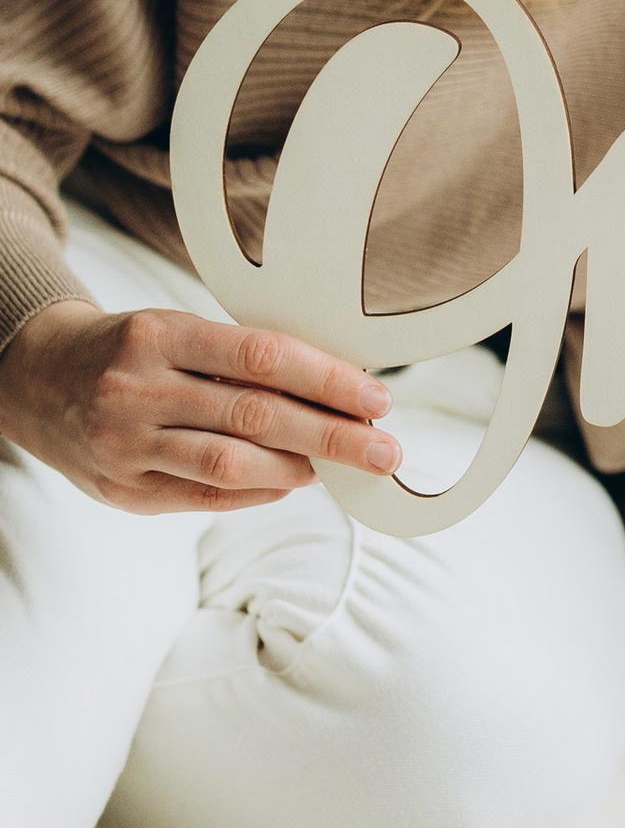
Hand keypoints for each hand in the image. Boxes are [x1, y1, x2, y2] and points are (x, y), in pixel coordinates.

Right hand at [0, 300, 402, 515]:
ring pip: (230, 463)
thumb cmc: (128, 350)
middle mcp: (138, 389)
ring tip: (340, 468)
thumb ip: (238, 359)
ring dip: (299, 469)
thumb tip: (329, 391)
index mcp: (160, 334)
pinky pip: (204, 496)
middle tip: (384, 449)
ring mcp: (125, 445)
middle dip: (331, 436)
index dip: (326, 379)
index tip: (375, 398)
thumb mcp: (174, 331)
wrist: (36, 380)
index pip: (261, 356)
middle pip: (255, 415)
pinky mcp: (122, 491)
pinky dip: (256, 491)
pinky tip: (290, 482)